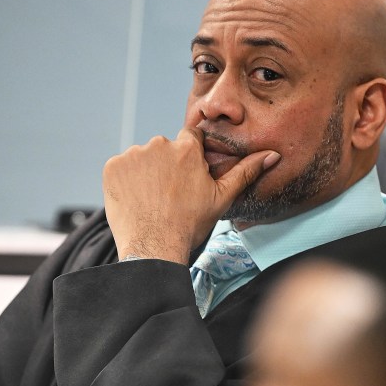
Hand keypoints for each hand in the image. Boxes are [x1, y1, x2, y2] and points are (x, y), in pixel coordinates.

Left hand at [102, 127, 279, 263]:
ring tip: (151, 200)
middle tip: (169, 195)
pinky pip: (121, 168)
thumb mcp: (221, 197)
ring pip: (142, 158)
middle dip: (166, 166)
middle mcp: (159, 145)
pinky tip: (135, 200)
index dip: (189, 156)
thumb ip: (246, 171)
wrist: (154, 247)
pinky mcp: (113, 167)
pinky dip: (125, 181)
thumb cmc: (189, 225)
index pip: (190, 138)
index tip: (186, 175)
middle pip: (164, 148)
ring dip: (145, 173)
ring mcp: (133, 155)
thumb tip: (272, 155)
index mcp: (187, 149)